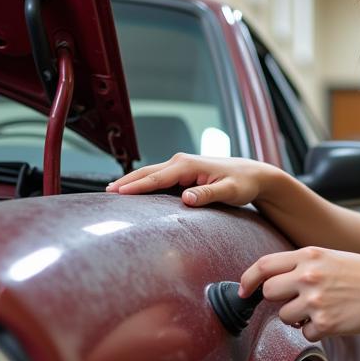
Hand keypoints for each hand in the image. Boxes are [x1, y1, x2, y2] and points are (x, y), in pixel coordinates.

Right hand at [106, 152, 271, 207]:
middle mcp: (181, 162)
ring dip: (131, 181)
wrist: (254, 174)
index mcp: (188, 165)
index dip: (137, 186)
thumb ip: (208, 193)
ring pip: (150, 173)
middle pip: (147, 172)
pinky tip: (133, 190)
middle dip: (126, 181)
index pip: (157, 177)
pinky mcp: (183, 172)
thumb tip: (186, 198)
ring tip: (112, 191)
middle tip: (105, 193)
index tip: (118, 193)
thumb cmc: (244, 183)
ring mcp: (181, 166)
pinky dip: (143, 182)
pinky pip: (158, 177)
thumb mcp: (230, 191)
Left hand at [240, 247, 359, 341]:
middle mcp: (309, 276)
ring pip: (285, 316)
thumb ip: (302, 265)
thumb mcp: (330, 257)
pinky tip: (336, 319)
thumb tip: (272, 281)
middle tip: (296, 301)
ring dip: (298, 318)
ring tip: (323, 309)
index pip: (264, 265)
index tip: (243, 290)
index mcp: (309, 255)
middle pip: (269, 292)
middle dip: (278, 300)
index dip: (248, 279)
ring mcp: (316, 300)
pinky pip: (306, 334)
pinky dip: (317, 331)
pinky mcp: (326, 322)